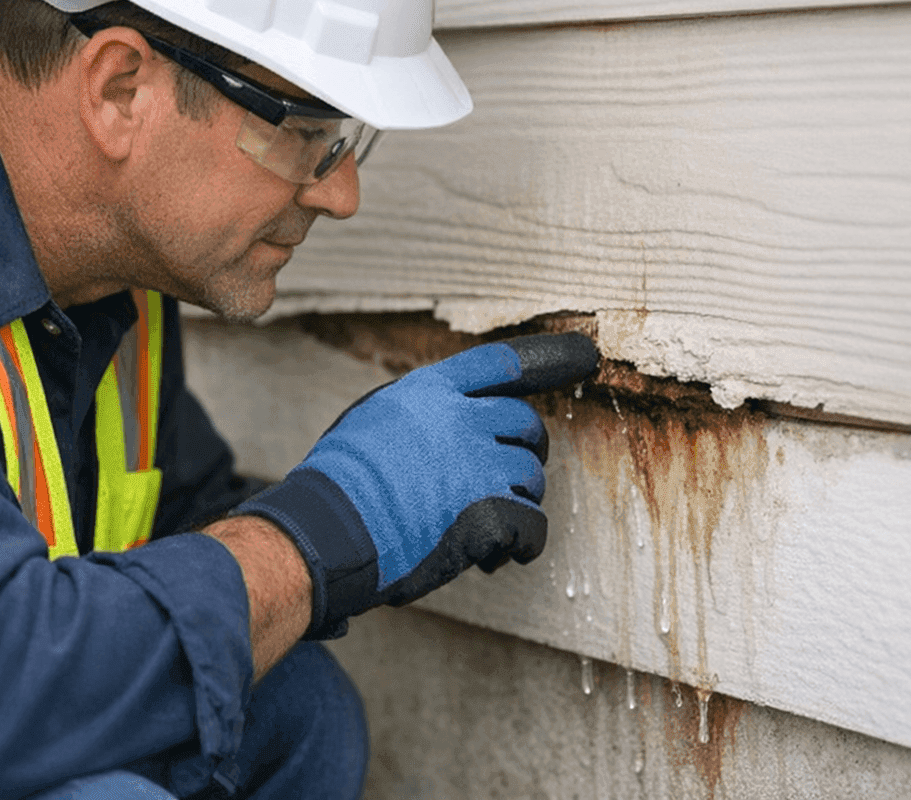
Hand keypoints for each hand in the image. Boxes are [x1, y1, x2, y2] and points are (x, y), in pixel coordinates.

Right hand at [234, 333, 597, 638]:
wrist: (324, 532)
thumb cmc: (337, 484)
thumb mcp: (372, 420)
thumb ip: (420, 412)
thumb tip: (456, 416)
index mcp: (430, 392)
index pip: (500, 363)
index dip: (548, 358)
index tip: (585, 357)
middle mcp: (460, 420)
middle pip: (525, 423)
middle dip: (526, 449)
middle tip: (511, 474)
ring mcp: (476, 465)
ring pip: (530, 475)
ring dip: (519, 499)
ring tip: (488, 523)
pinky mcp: (487, 514)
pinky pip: (531, 525)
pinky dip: (522, 543)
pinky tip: (502, 554)